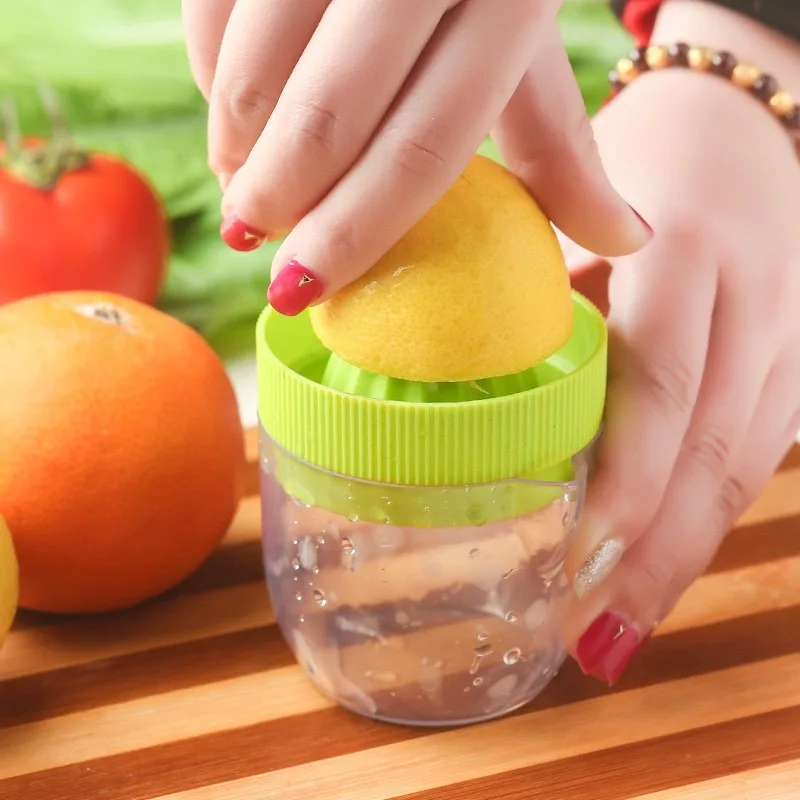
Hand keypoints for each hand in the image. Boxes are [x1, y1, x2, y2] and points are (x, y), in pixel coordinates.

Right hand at [182, 0, 650, 313]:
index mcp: (506, 2)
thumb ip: (565, 148)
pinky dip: (213, 81)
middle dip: (279, 200)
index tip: (303, 290)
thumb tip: (629, 241)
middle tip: (256, 239)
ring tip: (244, 184)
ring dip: (236, 149)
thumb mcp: (532, 48)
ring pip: (255, 72)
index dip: (355, 232)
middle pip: (328, 119)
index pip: (421, 148)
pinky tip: (236, 109)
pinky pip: (210, 18)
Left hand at [559, 65, 799, 683]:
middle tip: (593, 641)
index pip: (663, 384)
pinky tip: (660, 569)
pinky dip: (704, 519)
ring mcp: (794, 335)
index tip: (575, 560)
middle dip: (656, 556)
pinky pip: (757, 456)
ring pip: (744, 468)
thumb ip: (540, 294)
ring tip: (618, 633)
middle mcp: (759, 299)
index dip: (627, 482)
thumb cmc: (635, 163)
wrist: (742, 126)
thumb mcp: (579, 208)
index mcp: (687, 250)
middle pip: (713, 450)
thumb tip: (463, 389)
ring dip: (682, 559)